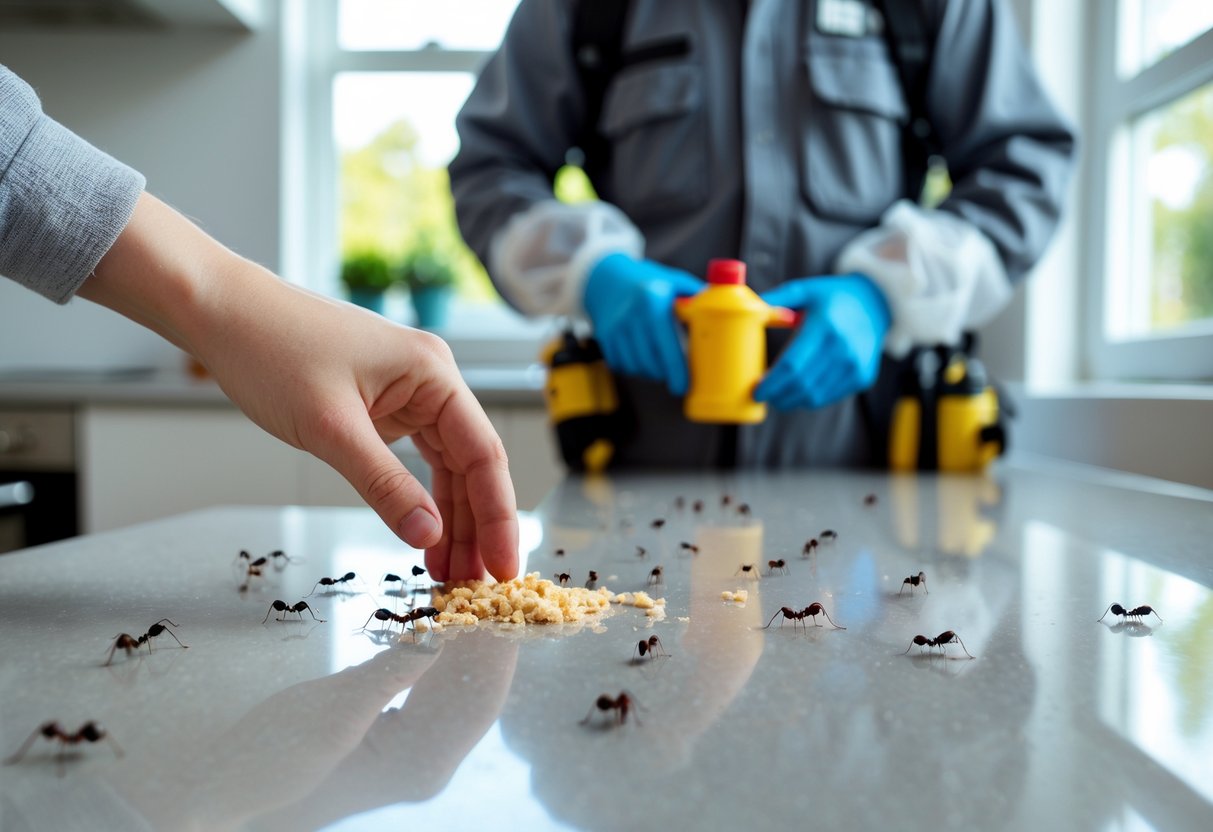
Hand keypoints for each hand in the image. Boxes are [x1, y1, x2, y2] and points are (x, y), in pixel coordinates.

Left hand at [80, 193, 517, 581]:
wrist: (223, 312)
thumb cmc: (271, 350)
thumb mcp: (331, 429)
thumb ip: (384, 485)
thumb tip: (427, 536)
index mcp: (433, 372)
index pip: (483, 455)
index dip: (498, 517)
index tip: (504, 566)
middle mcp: (432, 378)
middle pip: (472, 465)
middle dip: (475, 527)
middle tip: (475, 585)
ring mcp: (409, 391)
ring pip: (447, 466)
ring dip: (450, 518)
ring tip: (448, 573)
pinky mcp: (386, 403)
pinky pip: (419, 457)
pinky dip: (421, 496)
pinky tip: (424, 533)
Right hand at [583, 252, 702, 395]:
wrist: (608, 277)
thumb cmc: (649, 282)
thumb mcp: (674, 282)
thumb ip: (697, 298)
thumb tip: (726, 314)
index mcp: (654, 302)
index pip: (668, 348)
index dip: (677, 373)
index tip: (684, 387)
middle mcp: (632, 316)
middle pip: (652, 363)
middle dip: (666, 374)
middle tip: (676, 375)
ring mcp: (615, 327)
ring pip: (636, 367)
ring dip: (650, 372)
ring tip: (659, 364)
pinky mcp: (604, 336)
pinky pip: (620, 364)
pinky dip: (633, 367)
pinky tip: (641, 357)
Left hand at [754, 274, 889, 409]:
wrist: (876, 303)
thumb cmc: (832, 297)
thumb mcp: (806, 290)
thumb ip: (778, 298)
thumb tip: (749, 308)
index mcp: (824, 326)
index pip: (792, 365)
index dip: (772, 382)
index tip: (757, 390)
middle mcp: (843, 348)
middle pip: (801, 384)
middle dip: (777, 395)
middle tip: (762, 396)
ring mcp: (855, 365)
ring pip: (815, 396)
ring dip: (791, 401)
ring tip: (777, 397)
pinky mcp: (862, 377)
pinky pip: (829, 397)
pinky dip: (810, 400)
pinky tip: (798, 393)